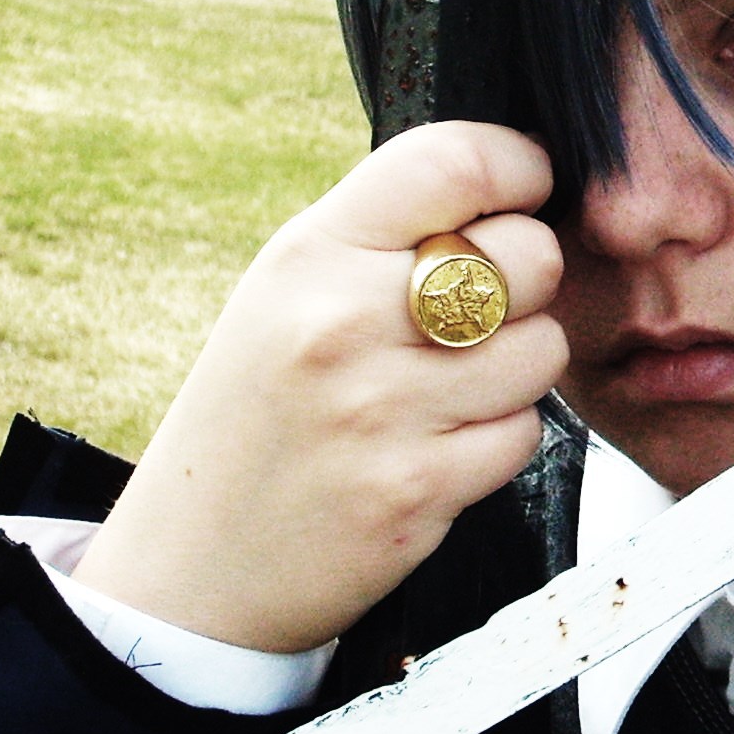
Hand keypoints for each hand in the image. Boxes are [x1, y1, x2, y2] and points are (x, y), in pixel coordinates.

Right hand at [75, 122, 565, 652]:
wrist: (191, 570)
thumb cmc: (255, 414)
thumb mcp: (285, 293)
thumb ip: (383, 237)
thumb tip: (504, 188)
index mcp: (311, 253)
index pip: (455, 162)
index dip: (520, 167)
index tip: (528, 188)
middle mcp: (344, 321)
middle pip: (530, 255)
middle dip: (530, 280)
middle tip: (488, 309)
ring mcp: (383, 410)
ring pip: (542, 348)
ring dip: (520, 366)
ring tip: (454, 385)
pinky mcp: (418, 491)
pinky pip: (524, 432)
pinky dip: (499, 439)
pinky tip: (440, 445)